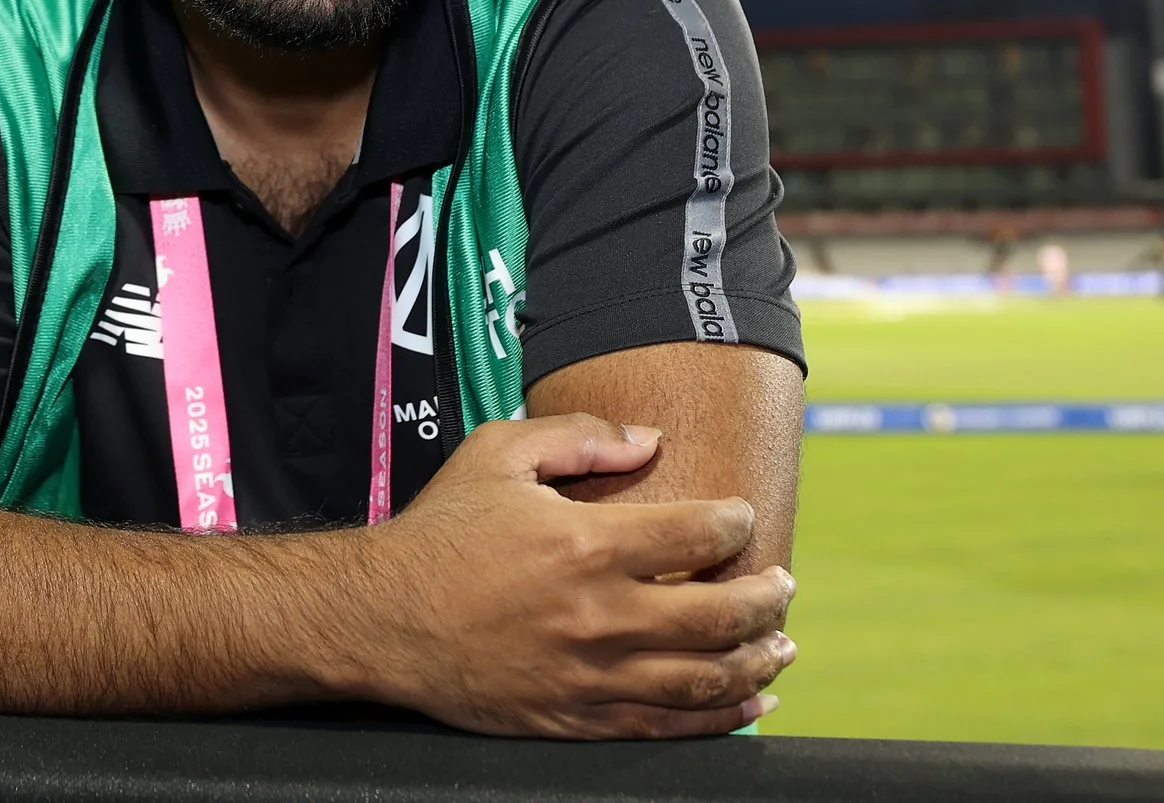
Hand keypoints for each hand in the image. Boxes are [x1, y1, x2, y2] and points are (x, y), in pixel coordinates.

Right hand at [352, 413, 795, 737]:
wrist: (381, 618)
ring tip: (781, 644)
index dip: (737, 522)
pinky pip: (667, 728)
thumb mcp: (499, 453)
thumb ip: (579, 434)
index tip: (742, 517)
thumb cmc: (440, 532)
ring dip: (758, 662)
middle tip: (782, 584)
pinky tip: (749, 703)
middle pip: (720, 615)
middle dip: (768, 598)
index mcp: (587, 545)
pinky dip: (721, 718)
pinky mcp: (575, 719)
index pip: (698, 532)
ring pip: (706, 679)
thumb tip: (650, 439)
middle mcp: (600, 616)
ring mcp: (591, 676)